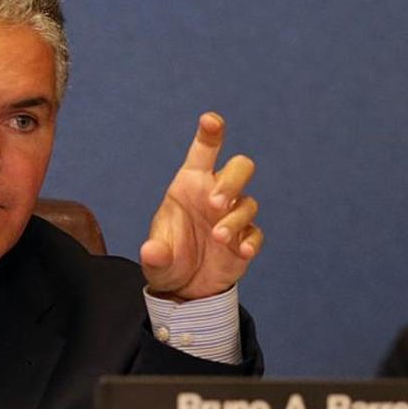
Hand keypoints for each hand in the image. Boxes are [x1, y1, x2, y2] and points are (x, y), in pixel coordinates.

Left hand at [139, 112, 263, 300]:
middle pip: (240, 168)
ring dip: (235, 218)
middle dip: (232, 182)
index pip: (204, 152)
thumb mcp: (155, 260)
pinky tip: (241, 252)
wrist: (184, 288)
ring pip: (249, 202)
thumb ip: (154, 255)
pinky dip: (250, 240)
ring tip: (218, 238)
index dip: (210, 133)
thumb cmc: (168, 260)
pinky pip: (256, 233)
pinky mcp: (245, 240)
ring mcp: (232, 217)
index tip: (211, 120)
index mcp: (189, 186)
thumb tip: (152, 253)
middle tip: (214, 204)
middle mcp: (214, 195)